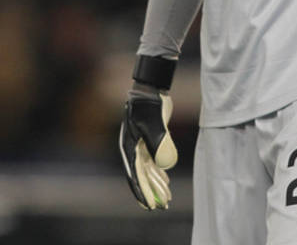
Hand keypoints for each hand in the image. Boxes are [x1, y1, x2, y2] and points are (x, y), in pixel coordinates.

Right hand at [119, 55, 178, 209]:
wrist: (150, 89)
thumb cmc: (149, 105)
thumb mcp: (154, 122)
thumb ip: (160, 142)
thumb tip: (166, 166)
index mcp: (129, 147)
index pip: (135, 175)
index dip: (142, 192)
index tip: (150, 206)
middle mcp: (133, 149)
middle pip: (142, 176)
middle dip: (152, 193)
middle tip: (162, 207)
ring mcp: (141, 146)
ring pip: (149, 171)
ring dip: (158, 185)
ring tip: (168, 199)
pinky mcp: (150, 141)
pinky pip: (154, 162)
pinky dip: (160, 173)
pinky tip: (166, 181)